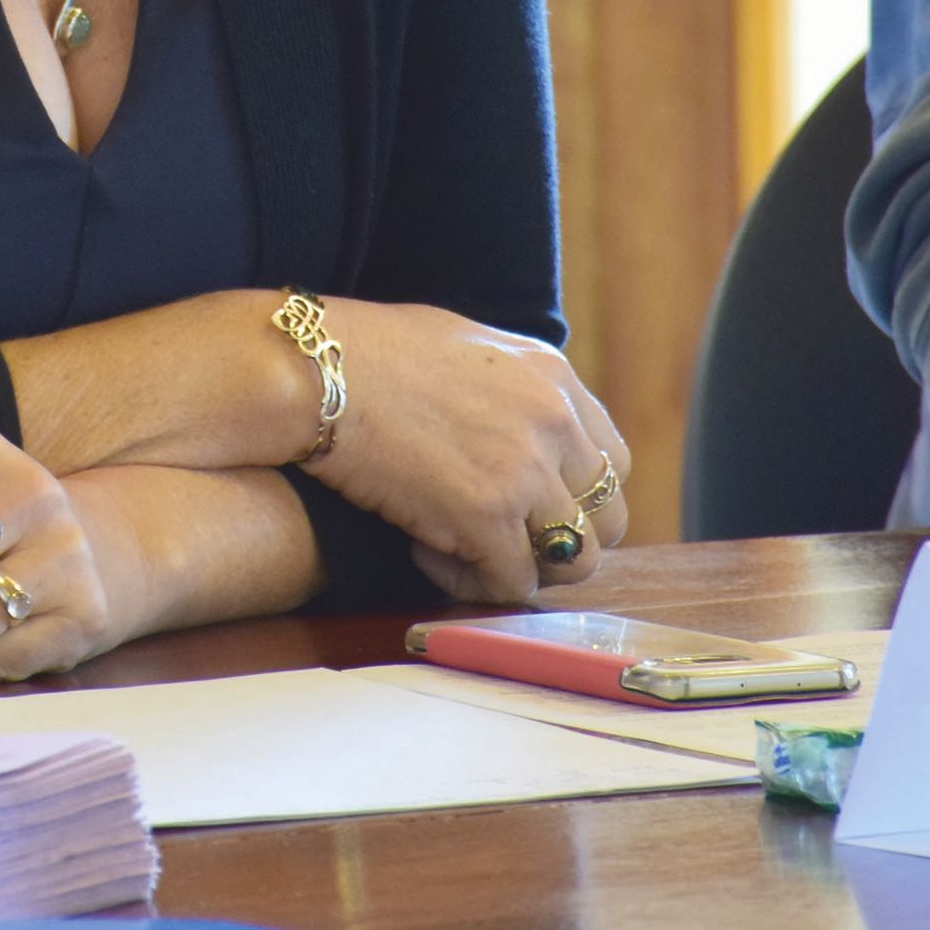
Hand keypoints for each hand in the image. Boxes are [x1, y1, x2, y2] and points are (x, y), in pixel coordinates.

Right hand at [308, 300, 631, 602]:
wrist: (316, 367)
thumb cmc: (368, 351)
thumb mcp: (467, 346)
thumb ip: (512, 389)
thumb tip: (522, 432)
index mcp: (552, 375)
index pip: (612, 460)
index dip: (575, 495)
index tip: (532, 505)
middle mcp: (554, 421)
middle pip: (606, 518)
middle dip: (557, 539)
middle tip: (500, 536)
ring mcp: (525, 470)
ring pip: (572, 561)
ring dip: (522, 565)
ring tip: (464, 548)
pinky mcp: (485, 515)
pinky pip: (510, 583)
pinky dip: (471, 581)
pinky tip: (424, 551)